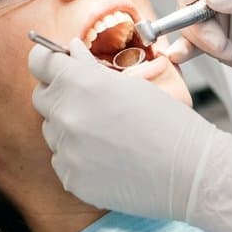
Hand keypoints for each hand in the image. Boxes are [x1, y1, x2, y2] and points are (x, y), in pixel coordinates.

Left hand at [30, 40, 231, 231]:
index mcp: (83, 83)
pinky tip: (106, 156)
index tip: (56, 64)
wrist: (191, 172)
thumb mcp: (133, 84)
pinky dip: (77, 156)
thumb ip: (91, 67)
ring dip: (68, 126)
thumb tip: (72, 51)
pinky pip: (61, 160)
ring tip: (105, 132)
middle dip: (59, 93)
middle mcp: (68, 115)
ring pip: (51, 130)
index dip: (48, 60)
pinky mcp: (72, 179)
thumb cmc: (170, 123)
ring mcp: (68, 150)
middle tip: (87, 98)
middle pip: (41, 96)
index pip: (40, 62)